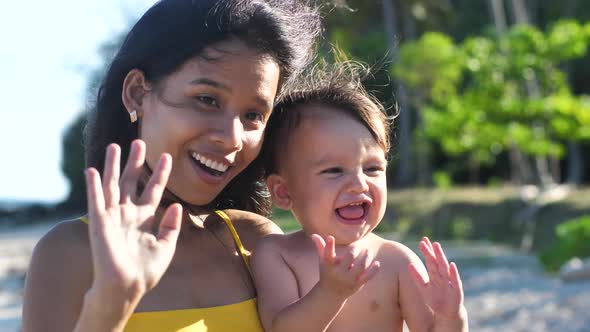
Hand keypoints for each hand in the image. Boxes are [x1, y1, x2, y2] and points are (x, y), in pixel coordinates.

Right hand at [84, 140, 181, 299]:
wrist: (127, 286)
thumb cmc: (146, 271)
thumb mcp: (166, 246)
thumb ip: (171, 225)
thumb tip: (177, 205)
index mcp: (144, 218)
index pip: (153, 190)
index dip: (159, 173)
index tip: (167, 156)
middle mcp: (127, 214)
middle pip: (131, 181)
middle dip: (135, 162)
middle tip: (139, 142)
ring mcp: (113, 217)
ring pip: (112, 185)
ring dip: (113, 166)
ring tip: (115, 146)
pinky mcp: (99, 223)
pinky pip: (96, 200)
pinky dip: (94, 185)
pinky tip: (92, 170)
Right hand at [311, 234, 379, 299]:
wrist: (330, 294)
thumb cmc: (327, 272)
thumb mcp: (322, 260)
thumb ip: (320, 246)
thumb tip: (313, 235)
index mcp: (328, 265)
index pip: (328, 254)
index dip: (329, 245)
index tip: (331, 237)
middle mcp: (338, 273)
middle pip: (350, 257)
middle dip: (356, 249)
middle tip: (361, 245)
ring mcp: (348, 280)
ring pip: (361, 266)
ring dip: (367, 257)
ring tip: (369, 251)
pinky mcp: (356, 285)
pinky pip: (368, 276)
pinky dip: (374, 269)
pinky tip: (377, 263)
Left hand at [408, 237, 464, 320]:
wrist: (446, 313)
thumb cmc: (435, 299)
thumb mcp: (423, 288)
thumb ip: (417, 277)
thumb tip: (409, 265)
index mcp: (435, 274)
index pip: (430, 260)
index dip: (427, 251)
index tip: (422, 241)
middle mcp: (442, 276)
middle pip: (437, 262)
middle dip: (433, 252)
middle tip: (428, 241)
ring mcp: (449, 281)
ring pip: (444, 267)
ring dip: (441, 257)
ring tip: (437, 247)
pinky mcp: (456, 289)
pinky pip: (455, 280)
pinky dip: (453, 273)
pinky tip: (452, 265)